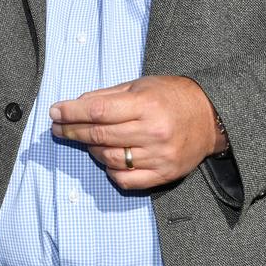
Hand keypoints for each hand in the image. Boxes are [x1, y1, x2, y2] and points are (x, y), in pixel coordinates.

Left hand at [49, 75, 225, 189]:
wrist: (211, 116)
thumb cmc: (171, 96)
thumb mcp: (140, 85)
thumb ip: (108, 96)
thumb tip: (76, 105)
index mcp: (146, 105)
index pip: (98, 111)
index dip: (72, 113)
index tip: (55, 112)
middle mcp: (152, 132)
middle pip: (99, 135)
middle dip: (72, 131)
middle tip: (57, 127)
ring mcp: (158, 156)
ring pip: (109, 159)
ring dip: (90, 149)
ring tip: (84, 140)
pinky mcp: (164, 175)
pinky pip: (125, 180)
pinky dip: (109, 170)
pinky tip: (104, 158)